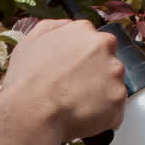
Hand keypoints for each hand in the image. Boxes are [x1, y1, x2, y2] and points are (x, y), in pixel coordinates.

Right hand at [0, 19, 126, 143]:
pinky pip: (115, 110)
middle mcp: (104, 47)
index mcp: (84, 31)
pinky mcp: (118, 99)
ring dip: (101, 96)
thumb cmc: (27, 79)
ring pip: (113, 86)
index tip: (76, 71)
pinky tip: (83, 117)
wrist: (32, 111)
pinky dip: (103, 117)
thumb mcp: (31, 40)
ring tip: (77, 106)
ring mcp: (114, 73)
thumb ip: (55, 28)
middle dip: (96, 76)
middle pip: (108, 62)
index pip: (95, 42)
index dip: (85, 60)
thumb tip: (68, 26)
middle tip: (75, 90)